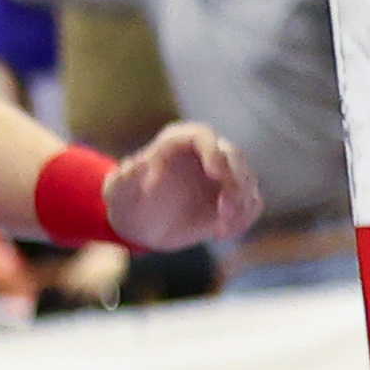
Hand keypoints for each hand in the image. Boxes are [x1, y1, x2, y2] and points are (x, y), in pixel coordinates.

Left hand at [103, 121, 263, 250]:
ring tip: (220, 229)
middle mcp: (205, 152)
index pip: (202, 135)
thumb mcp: (117, 191)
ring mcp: (223, 173)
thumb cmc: (126, 200)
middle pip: (233, 156)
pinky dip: (244, 217)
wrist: (141, 224)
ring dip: (241, 204)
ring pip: (247, 179)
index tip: (216, 173)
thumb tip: (138, 163)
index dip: (213, 151)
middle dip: (235, 182)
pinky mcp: (233, 196)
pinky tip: (222, 234)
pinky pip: (251, 201)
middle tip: (224, 211)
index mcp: (176, 142)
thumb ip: (125, 177)